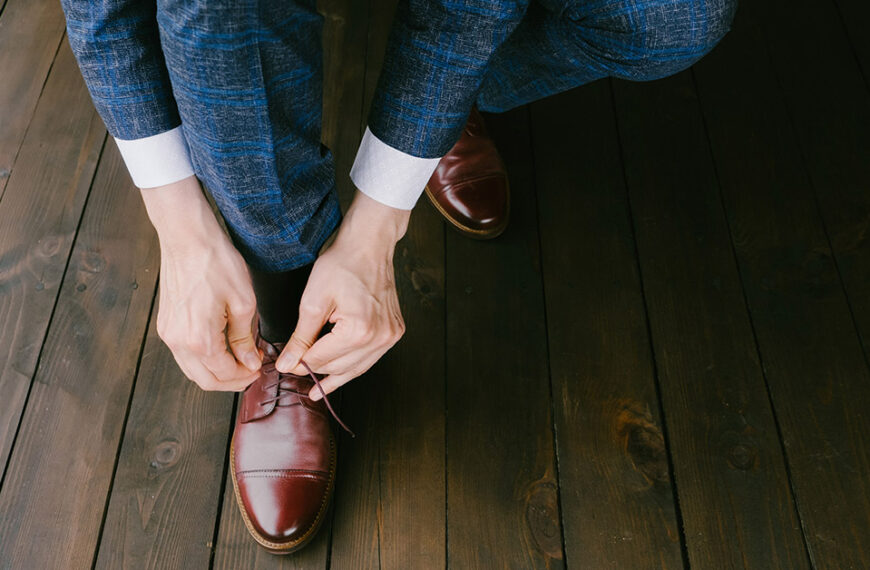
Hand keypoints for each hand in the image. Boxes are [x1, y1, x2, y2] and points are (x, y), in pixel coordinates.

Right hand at [142, 176, 261, 390]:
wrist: (187, 238)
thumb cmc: (216, 263)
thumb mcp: (243, 302)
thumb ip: (245, 339)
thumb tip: (250, 361)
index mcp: (200, 340)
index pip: (225, 375)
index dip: (246, 376)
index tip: (260, 369)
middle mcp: (178, 342)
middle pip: (205, 380)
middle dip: (231, 381)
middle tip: (252, 371)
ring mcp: (168, 333)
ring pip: (192, 370)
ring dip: (216, 371)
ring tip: (240, 359)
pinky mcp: (165, 324)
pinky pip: (184, 354)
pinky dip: (203, 358)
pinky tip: (221, 346)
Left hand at [275, 191, 409, 399]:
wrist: (369, 245)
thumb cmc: (341, 264)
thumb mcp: (313, 300)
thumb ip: (300, 338)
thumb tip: (286, 365)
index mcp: (359, 331)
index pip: (321, 359)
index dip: (300, 364)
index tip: (285, 365)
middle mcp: (379, 338)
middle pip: (339, 367)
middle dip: (316, 371)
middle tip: (295, 372)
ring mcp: (390, 336)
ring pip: (357, 368)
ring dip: (336, 376)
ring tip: (318, 390)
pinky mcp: (394, 332)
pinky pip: (369, 357)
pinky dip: (353, 365)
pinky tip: (340, 373)